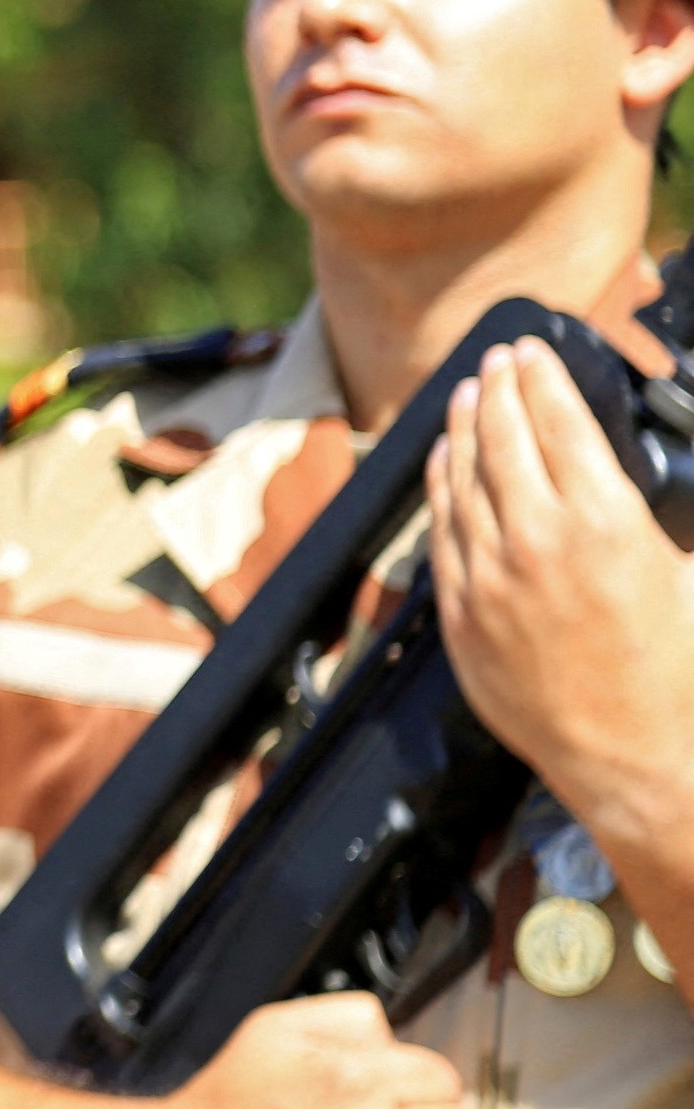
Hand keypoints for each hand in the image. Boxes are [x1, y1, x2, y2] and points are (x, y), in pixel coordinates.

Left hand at [427, 336, 693, 853]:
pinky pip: (441, 532)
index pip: (556, 421)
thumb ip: (659, 514)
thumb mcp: (689, 571)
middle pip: (500, 438)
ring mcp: (488, 577)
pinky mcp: (460, 613)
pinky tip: (444, 464)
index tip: (529, 350)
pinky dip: (441, 488)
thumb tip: (625, 475)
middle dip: (496, 389)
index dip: (539, 377)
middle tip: (496, 361)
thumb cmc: (679, 671)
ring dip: (462, 429)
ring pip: (461, 480)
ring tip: (466, 395)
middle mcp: (534, 540)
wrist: (637, 758)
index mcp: (603, 521)